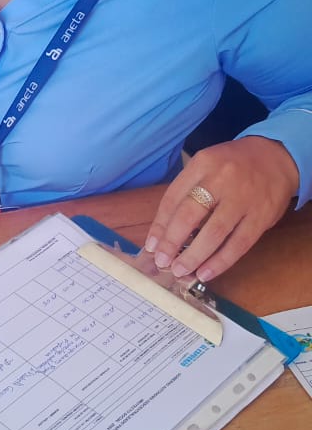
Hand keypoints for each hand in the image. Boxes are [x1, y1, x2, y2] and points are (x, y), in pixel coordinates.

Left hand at [145, 136, 298, 281]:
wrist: (277, 157)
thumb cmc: (233, 166)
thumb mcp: (207, 165)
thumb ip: (187, 191)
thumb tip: (165, 232)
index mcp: (203, 164)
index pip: (173, 198)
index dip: (160, 226)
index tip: (152, 246)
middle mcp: (221, 179)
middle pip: (190, 215)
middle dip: (172, 242)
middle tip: (163, 262)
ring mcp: (243, 198)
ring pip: (214, 233)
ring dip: (194, 256)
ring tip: (180, 271)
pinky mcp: (261, 216)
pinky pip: (238, 243)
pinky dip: (220, 261)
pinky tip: (206, 273)